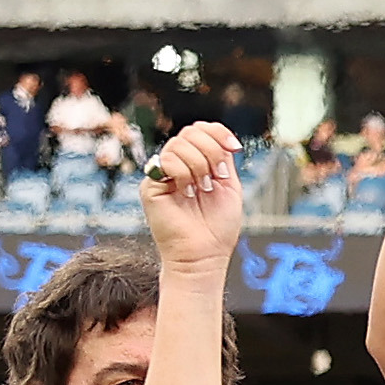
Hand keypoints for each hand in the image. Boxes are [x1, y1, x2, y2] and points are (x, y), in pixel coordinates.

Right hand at [140, 121, 245, 278]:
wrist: (204, 253)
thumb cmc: (217, 227)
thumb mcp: (229, 187)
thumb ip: (224, 159)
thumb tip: (222, 138)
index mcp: (197, 164)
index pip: (200, 131)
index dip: (217, 132)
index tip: (234, 147)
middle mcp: (178, 166)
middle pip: (190, 132)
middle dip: (211, 150)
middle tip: (216, 176)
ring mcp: (162, 174)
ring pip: (179, 144)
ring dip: (200, 165)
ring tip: (202, 189)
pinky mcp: (150, 185)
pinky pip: (166, 161)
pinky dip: (184, 174)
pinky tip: (187, 193)